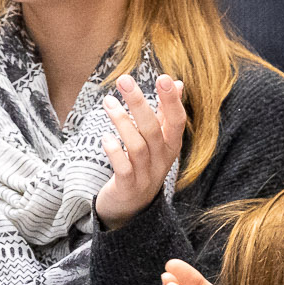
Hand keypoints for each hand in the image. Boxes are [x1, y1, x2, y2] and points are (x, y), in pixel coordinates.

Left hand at [95, 74, 186, 228]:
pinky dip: (114, 151)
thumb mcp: (159, 140)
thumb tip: (178, 82)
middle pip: (153, 130)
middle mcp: (162, 160)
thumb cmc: (144, 165)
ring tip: (108, 102)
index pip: (176, 121)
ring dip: (122, 122)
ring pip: (137, 147)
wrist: (132, 207)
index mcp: (171, 146)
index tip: (163, 77)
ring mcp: (146, 175)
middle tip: (124, 80)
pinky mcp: (128, 187)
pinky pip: (123, 168)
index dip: (171, 101)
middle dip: (139, 103)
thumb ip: (166, 113)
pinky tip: (105, 137)